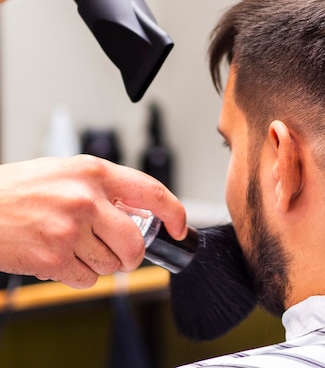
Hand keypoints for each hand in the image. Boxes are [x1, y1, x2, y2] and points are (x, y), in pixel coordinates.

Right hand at [0, 155, 186, 288]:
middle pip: (135, 242)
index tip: (179, 225)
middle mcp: (85, 199)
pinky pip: (87, 279)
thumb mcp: (66, 173)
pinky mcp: (53, 258)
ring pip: (111, 264)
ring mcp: (70, 230)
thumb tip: (138, 212)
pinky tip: (60, 257)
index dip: (174, 211)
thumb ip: (104, 188)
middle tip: (124, 254)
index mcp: (93, 172)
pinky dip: (79, 275)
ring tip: (75, 246)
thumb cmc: (18, 189)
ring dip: (100, 263)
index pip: (152, 191)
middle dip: (133, 255)